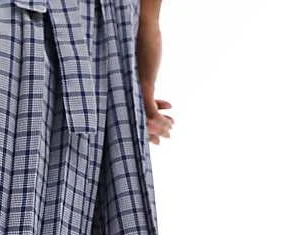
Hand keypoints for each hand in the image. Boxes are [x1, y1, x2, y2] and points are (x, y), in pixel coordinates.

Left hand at [137, 19, 173, 143]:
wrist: (143, 32)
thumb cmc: (141, 48)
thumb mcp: (143, 71)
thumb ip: (145, 84)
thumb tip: (148, 89)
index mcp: (128, 94)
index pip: (137, 116)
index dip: (147, 128)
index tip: (158, 134)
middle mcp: (129, 95)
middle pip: (139, 121)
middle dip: (154, 133)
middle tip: (167, 138)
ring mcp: (136, 92)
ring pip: (146, 119)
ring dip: (160, 127)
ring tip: (171, 130)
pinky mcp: (145, 86)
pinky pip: (151, 110)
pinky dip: (159, 119)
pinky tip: (167, 123)